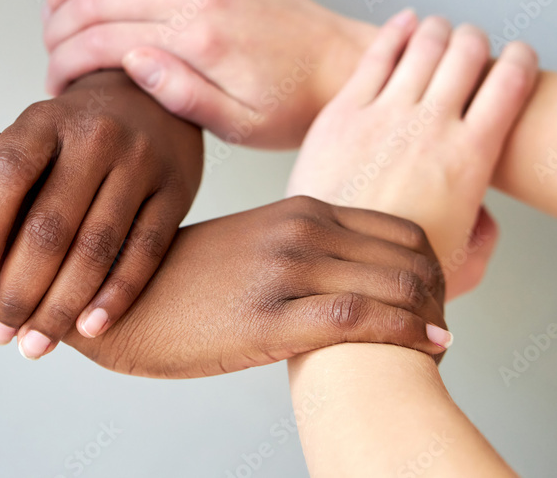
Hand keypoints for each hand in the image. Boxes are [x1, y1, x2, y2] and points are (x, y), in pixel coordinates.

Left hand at [0, 70, 201, 357]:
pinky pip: (146, 252)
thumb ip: (12, 193)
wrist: (152, 101)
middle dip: (19, 289)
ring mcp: (141, 161)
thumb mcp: (38, 139)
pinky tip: (90, 328)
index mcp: (47, 118)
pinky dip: (116, 296)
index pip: (8, 173)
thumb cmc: (74, 140)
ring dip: (61, 306)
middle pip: (51, 224)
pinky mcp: (177, 189)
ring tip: (34, 344)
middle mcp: (96, 135)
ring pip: (97, 247)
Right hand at [43, 0, 376, 147]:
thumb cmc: (294, 105)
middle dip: (57, 25)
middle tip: (49, 53)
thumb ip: (182, 96)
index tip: (56, 87)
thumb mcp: (241, 125)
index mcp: (198, 41)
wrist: (343, 66)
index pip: (102, 39)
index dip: (64, 62)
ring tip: (51, 12)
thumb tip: (129, 61)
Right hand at [60, 195, 449, 377]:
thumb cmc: (183, 280)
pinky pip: (361, 317)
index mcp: (299, 208)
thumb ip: (306, 245)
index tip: (437, 297)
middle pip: (412, 253)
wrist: (113, 300)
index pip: (401, 225)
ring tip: (436, 343)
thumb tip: (356, 271)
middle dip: (443, 291)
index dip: (436, 262)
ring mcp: (284, 270)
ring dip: (431, 316)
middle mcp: (300, 229)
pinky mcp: (268, 317)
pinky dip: (408, 333)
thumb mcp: (253, 243)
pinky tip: (428, 348)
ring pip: (395, 282)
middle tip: (443, 323)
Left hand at [287, 11, 537, 298]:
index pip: (509, 86)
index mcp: (471, 156)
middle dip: (476, 41)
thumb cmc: (397, 273)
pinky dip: (396, 32)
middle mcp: (431, 125)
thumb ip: (485, 234)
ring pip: (423, 47)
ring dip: (439, 31)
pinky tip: (406, 22)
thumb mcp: (466, 266)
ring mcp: (384, 114)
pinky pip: (375, 57)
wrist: (336, 272)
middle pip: (467, 55)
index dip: (520, 62)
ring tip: (441, 28)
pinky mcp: (343, 113)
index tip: (521, 56)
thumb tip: (483, 214)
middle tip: (475, 41)